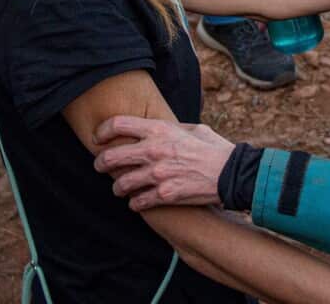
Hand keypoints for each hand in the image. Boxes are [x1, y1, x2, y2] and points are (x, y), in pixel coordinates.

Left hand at [93, 116, 233, 210]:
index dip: (102, 131)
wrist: (231, 174)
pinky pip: (137, 202)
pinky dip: (135, 204)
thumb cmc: (214, 149)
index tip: (98, 139)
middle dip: (100, 164)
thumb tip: (157, 127)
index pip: (118, 125)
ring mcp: (158, 175)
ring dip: (118, 188)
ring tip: (121, 189)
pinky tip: (137, 202)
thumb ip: (171, 127)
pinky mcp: (164, 195)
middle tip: (100, 167)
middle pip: (110, 157)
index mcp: (160, 130)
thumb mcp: (194, 129)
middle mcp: (154, 151)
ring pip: (120, 185)